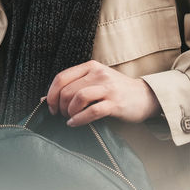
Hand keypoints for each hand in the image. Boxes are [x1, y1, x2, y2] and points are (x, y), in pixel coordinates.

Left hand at [46, 60, 161, 125]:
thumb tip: (45, 100)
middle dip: (59, 105)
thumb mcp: (94, 82)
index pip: (61, 77)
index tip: (50, 107)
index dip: (51, 93)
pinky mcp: (116, 103)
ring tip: (69, 118)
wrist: (145, 96)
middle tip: (61, 115)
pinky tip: (74, 123)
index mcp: (90, 67)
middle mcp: (98, 74)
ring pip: (78, 97)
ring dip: (69, 111)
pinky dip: (79, 119)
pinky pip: (92, 111)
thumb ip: (73, 87)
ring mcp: (108, 88)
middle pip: (68, 89)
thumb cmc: (116, 91)